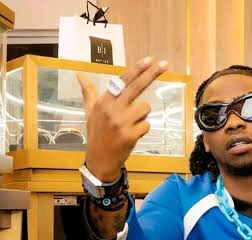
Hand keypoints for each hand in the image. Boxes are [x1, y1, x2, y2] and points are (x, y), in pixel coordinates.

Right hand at [77, 57, 167, 181]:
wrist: (100, 159)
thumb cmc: (96, 133)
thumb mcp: (90, 111)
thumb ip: (88, 92)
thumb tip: (79, 74)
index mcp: (104, 101)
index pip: (123, 81)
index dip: (137, 69)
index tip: (150, 60)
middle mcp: (113, 109)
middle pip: (137, 87)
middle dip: (152, 74)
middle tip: (165, 64)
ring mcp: (122, 122)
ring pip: (145, 109)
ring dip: (142, 115)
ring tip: (130, 124)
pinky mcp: (131, 135)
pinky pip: (146, 125)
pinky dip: (142, 129)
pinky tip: (132, 135)